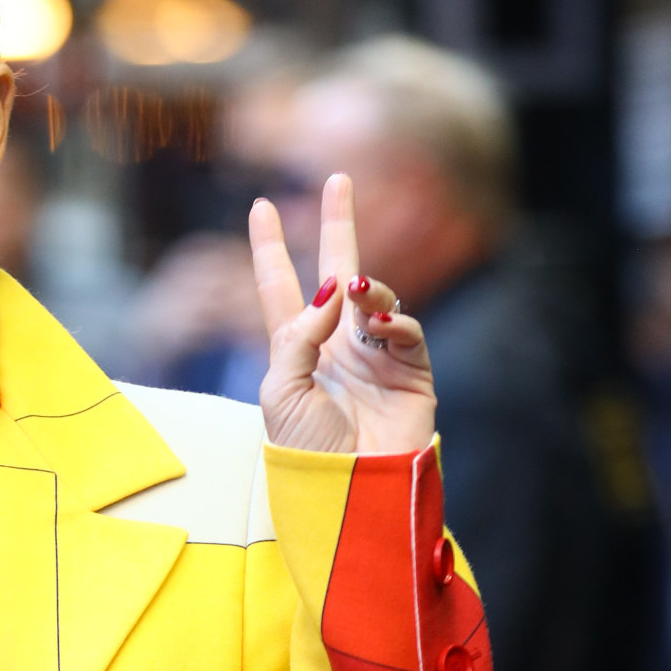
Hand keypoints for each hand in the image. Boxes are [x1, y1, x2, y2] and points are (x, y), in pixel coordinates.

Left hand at [249, 173, 436, 456]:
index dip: (270, 249)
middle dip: (338, 226)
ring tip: (353, 290)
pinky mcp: (411, 372)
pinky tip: (377, 327)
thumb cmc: (306, 450)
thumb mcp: (280, 392)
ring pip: (374, 297)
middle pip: (335, 273)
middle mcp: (335, 346)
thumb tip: (331, 289)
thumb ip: (296, 335)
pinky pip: (405, 331)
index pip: (280, 289)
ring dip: (365, 287)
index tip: (259, 206)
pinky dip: (393, 322)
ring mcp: (375, 356)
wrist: (350, 491)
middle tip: (339, 179)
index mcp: (295, 350)